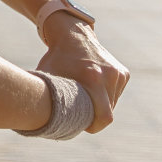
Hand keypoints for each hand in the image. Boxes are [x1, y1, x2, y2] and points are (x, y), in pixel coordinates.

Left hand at [35, 17, 128, 133]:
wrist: (73, 35)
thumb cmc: (56, 60)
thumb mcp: (47, 79)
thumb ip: (45, 100)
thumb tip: (38, 121)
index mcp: (93, 77)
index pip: (104, 117)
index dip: (94, 126)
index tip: (82, 124)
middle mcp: (110, 75)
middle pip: (108, 112)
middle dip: (95, 117)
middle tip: (80, 112)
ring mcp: (119, 73)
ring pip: (112, 104)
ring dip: (100, 105)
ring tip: (85, 95)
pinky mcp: (123, 73)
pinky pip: (115, 94)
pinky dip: (105, 96)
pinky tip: (93, 86)